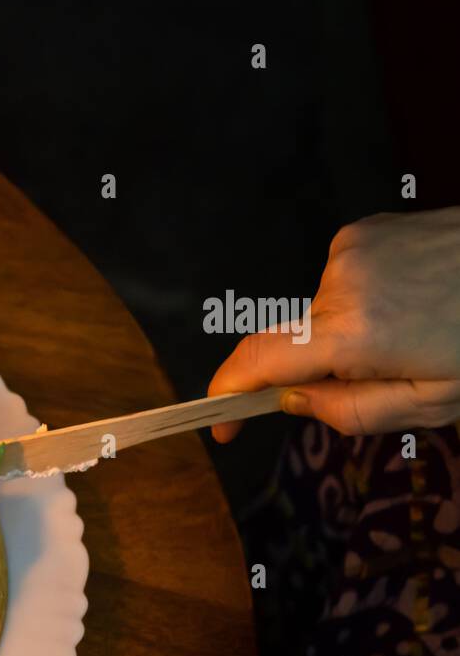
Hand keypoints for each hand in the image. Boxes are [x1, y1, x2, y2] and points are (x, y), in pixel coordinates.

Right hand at [209, 206, 459, 440]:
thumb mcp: (433, 400)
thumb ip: (352, 411)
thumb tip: (294, 401)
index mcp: (354, 334)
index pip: (257, 363)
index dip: (229, 395)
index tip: (223, 425)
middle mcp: (339, 285)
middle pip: (292, 343)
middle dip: (318, 368)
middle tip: (386, 372)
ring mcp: (349, 251)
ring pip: (320, 314)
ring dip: (347, 333)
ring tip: (412, 328)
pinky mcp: (362, 230)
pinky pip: (340, 282)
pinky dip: (361, 300)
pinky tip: (410, 298)